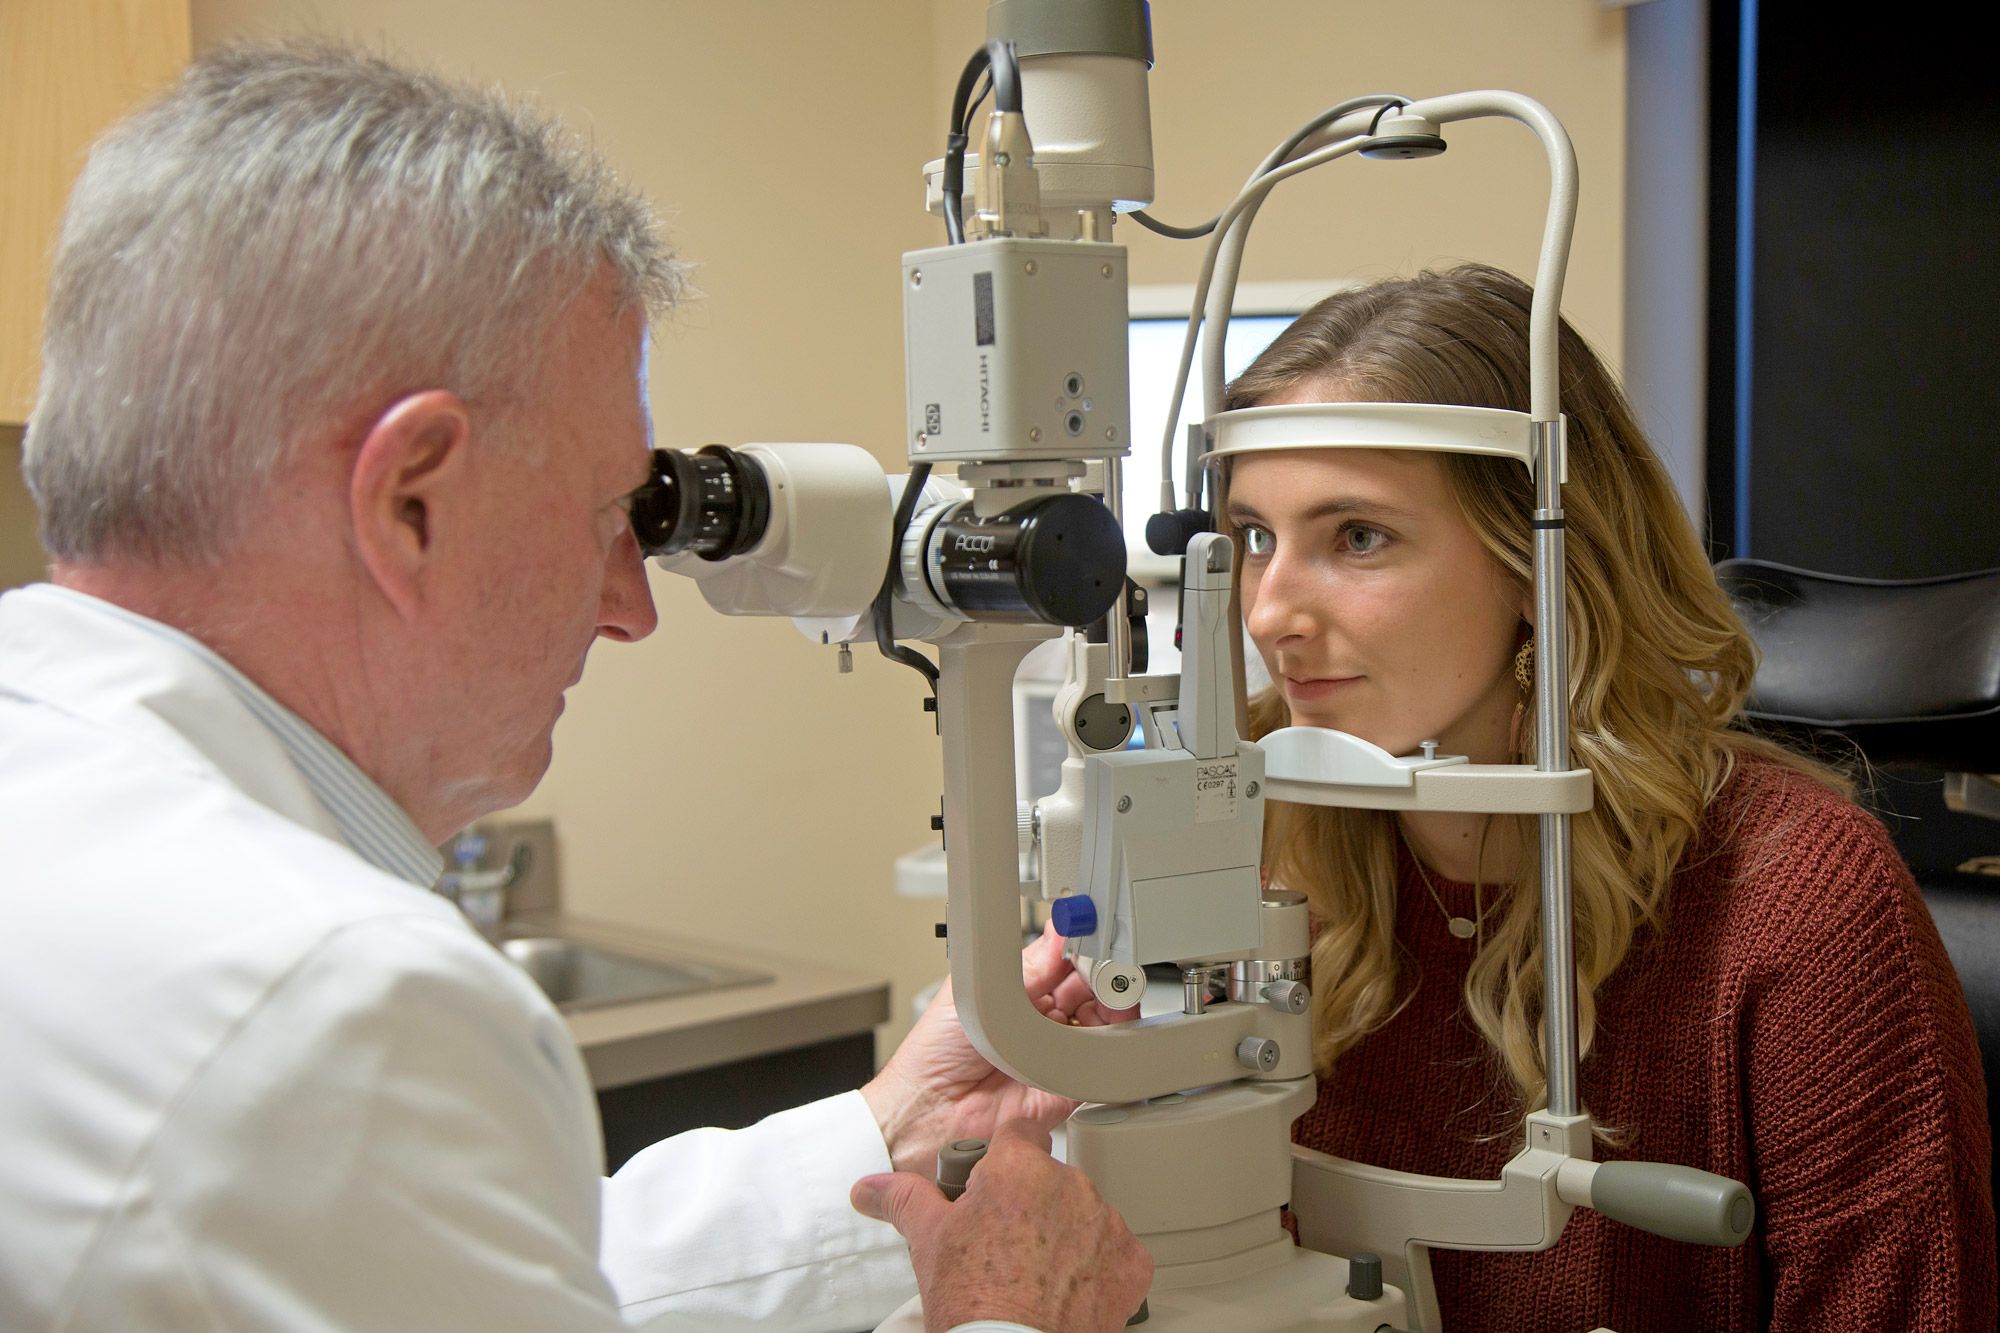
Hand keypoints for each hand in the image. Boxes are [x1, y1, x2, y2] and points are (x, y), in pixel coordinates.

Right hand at [851, 1120, 1151, 1332]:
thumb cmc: (972, 1301)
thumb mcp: (928, 1241)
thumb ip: (904, 1199)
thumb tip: (870, 1188)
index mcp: (1019, 1168)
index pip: (1018, 1136)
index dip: (1002, 1162)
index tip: (992, 1187)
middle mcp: (1070, 1185)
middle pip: (1051, 1178)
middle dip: (1033, 1203)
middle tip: (1006, 1243)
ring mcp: (1107, 1223)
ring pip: (1085, 1213)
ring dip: (1067, 1233)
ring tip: (1036, 1273)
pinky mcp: (1132, 1262)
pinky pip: (1117, 1251)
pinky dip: (1098, 1267)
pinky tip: (1069, 1290)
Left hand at [861, 923, 1135, 1174]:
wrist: (928, 1110)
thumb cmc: (935, 1052)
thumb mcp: (976, 990)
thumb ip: (1025, 965)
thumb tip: (1060, 930)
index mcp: (1021, 989)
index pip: (1066, 960)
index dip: (1083, 948)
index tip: (1094, 937)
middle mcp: (1044, 1019)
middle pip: (1093, 988)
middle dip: (1105, 973)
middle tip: (1105, 967)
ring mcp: (1059, 1052)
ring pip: (1107, 1022)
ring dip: (1115, 1006)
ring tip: (1109, 997)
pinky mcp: (1070, 1086)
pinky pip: (1104, 1064)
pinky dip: (1115, 1046)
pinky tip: (1110, 1031)